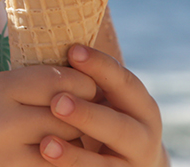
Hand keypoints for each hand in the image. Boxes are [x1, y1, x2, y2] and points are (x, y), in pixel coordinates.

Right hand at [0, 65, 98, 166]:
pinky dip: (61, 160)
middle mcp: (5, 121)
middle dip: (84, 116)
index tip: (88, 87)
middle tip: (90, 115)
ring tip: (75, 137)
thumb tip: (87, 87)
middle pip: (66, 116)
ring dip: (77, 143)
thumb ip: (36, 84)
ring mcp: (7, 156)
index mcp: (0, 88)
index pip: (57, 81)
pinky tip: (58, 155)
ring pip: (65, 147)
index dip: (81, 83)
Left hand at [39, 45, 167, 166]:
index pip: (124, 82)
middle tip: (57, 102)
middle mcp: (143, 136)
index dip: (100, 66)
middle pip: (119, 127)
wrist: (129, 162)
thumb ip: (88, 77)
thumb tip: (55, 36)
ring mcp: (132, 166)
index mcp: (141, 105)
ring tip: (45, 144)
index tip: (72, 50)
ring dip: (75, 155)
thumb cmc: (105, 116)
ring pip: (107, 164)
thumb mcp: (106, 96)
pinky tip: (47, 162)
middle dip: (88, 115)